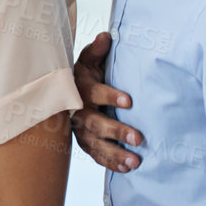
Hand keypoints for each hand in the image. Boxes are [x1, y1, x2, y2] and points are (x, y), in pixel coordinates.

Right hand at [69, 31, 141, 171]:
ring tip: (135, 161)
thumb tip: (107, 36)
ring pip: (95, 144)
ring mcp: (79, 130)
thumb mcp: (88, 61)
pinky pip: (96, 156)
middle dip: (115, 131)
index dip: (109, 96)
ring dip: (114, 153)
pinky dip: (110, 163)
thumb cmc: (84, 76)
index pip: (93, 93)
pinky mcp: (85, 143)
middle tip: (138, 138)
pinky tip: (127, 169)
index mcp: (78, 89)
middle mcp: (77, 112)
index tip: (129, 101)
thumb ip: (97, 51)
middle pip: (94, 123)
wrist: (67, 94)